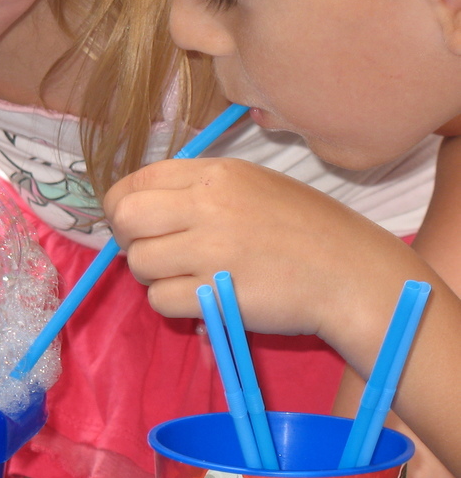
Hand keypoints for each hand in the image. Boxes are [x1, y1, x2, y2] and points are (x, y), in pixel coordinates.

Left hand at [103, 157, 431, 345]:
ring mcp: (210, 251)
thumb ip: (199, 189)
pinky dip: (171, 303)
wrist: (353, 275)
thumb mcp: (254, 185)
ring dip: (153, 274)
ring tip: (187, 275)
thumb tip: (143, 205)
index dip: (124, 205)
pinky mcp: (214, 294)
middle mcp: (207, 206)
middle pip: (126, 218)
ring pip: (139, 262)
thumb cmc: (308, 230)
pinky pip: (159, 299)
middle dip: (128, 238)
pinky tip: (200, 297)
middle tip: (153, 251)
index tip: (136, 223)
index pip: (136, 181)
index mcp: (215, 175)